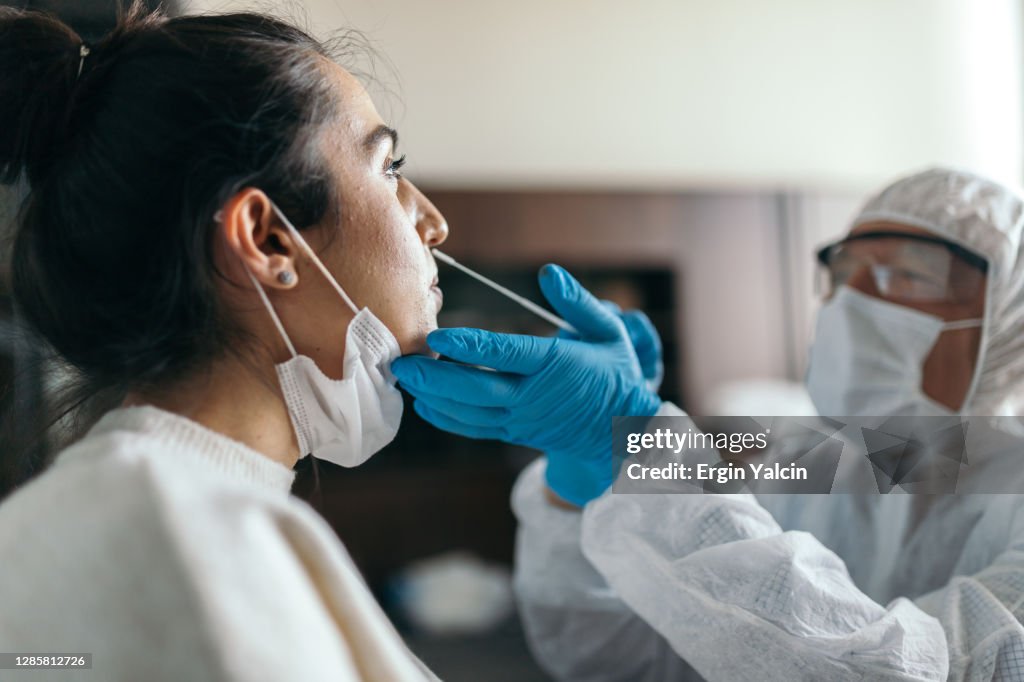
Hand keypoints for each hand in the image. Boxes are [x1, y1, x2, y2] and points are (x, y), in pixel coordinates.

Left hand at [391, 264, 661, 505]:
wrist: (619, 430)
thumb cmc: (613, 371)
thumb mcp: (608, 330)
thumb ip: (577, 302)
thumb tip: (548, 272)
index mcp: (555, 365)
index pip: (507, 354)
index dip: (470, 346)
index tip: (438, 336)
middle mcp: (533, 395)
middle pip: (478, 390)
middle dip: (436, 378)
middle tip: (401, 364)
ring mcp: (521, 419)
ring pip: (471, 412)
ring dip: (435, 396)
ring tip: (405, 379)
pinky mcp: (513, 433)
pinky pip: (475, 429)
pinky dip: (448, 418)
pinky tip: (425, 403)